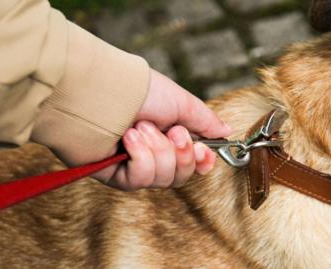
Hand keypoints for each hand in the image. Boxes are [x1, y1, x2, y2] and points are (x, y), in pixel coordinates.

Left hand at [93, 70, 230, 189]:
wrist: (103, 90)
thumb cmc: (141, 91)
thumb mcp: (183, 103)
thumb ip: (206, 121)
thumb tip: (227, 131)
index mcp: (170, 136)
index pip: (192, 163)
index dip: (201, 163)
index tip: (204, 152)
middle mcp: (153, 153)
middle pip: (180, 176)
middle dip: (181, 154)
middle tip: (172, 131)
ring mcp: (134, 165)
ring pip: (163, 179)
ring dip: (157, 151)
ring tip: (141, 128)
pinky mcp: (116, 174)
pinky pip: (140, 180)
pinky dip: (139, 157)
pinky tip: (128, 139)